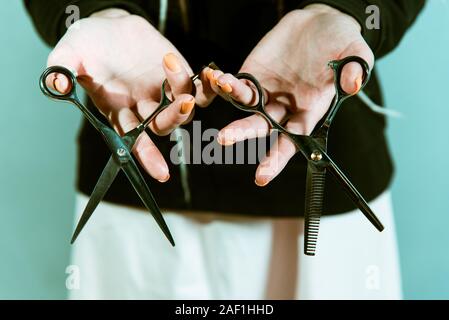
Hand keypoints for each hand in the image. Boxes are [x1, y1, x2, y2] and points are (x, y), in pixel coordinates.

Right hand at [46, 9, 212, 181]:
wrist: (110, 26)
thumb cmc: (88, 44)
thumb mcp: (70, 54)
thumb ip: (62, 70)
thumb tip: (55, 85)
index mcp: (118, 112)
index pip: (133, 141)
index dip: (147, 157)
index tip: (161, 175)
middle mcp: (142, 108)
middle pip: (162, 126)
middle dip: (172, 118)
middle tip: (180, 103)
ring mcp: (163, 94)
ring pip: (182, 110)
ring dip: (186, 100)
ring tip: (177, 72)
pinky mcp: (178, 77)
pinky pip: (197, 90)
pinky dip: (206, 87)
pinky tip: (209, 75)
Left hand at [205, 4, 373, 185]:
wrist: (319, 22)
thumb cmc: (340, 42)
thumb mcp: (355, 52)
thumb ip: (355, 69)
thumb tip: (353, 85)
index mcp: (309, 112)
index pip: (292, 142)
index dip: (276, 159)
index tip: (261, 176)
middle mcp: (285, 108)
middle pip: (262, 127)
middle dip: (244, 132)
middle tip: (224, 137)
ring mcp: (267, 93)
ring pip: (246, 106)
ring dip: (233, 98)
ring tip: (223, 85)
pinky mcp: (254, 76)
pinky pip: (237, 85)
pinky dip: (227, 83)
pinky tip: (219, 77)